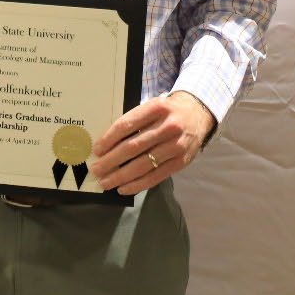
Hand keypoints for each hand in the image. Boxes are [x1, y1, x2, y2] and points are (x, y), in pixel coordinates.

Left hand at [88, 92, 214, 195]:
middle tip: (96, 170)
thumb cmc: (167, 111)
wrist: (198, 114)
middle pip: (133, 147)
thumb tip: (107, 144)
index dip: (109, 139)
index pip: (127, 125)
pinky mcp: (181, 162)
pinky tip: (123, 188)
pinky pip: (156, 176)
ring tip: (105, 182)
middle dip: (111, 161)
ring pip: (143, 165)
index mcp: (156, 108)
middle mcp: (168, 126)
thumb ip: (134, 120)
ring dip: (121, 176)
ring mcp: (176, 145)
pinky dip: (138, 184)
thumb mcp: (152, 106)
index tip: (96, 150)